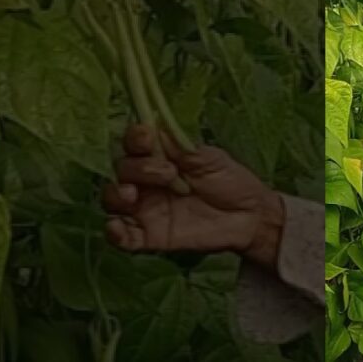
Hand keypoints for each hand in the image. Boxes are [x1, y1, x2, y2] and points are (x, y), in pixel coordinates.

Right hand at [102, 124, 284, 268]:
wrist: (249, 216)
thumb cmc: (229, 181)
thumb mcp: (210, 159)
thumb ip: (181, 147)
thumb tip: (155, 126)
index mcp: (160, 158)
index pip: (134, 145)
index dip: (135, 139)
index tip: (145, 137)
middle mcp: (146, 182)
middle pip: (121, 170)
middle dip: (136, 168)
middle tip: (167, 172)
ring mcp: (145, 209)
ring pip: (113, 200)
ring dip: (116, 195)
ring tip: (132, 195)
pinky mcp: (149, 236)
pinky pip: (122, 236)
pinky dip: (113, 233)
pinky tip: (117, 228)